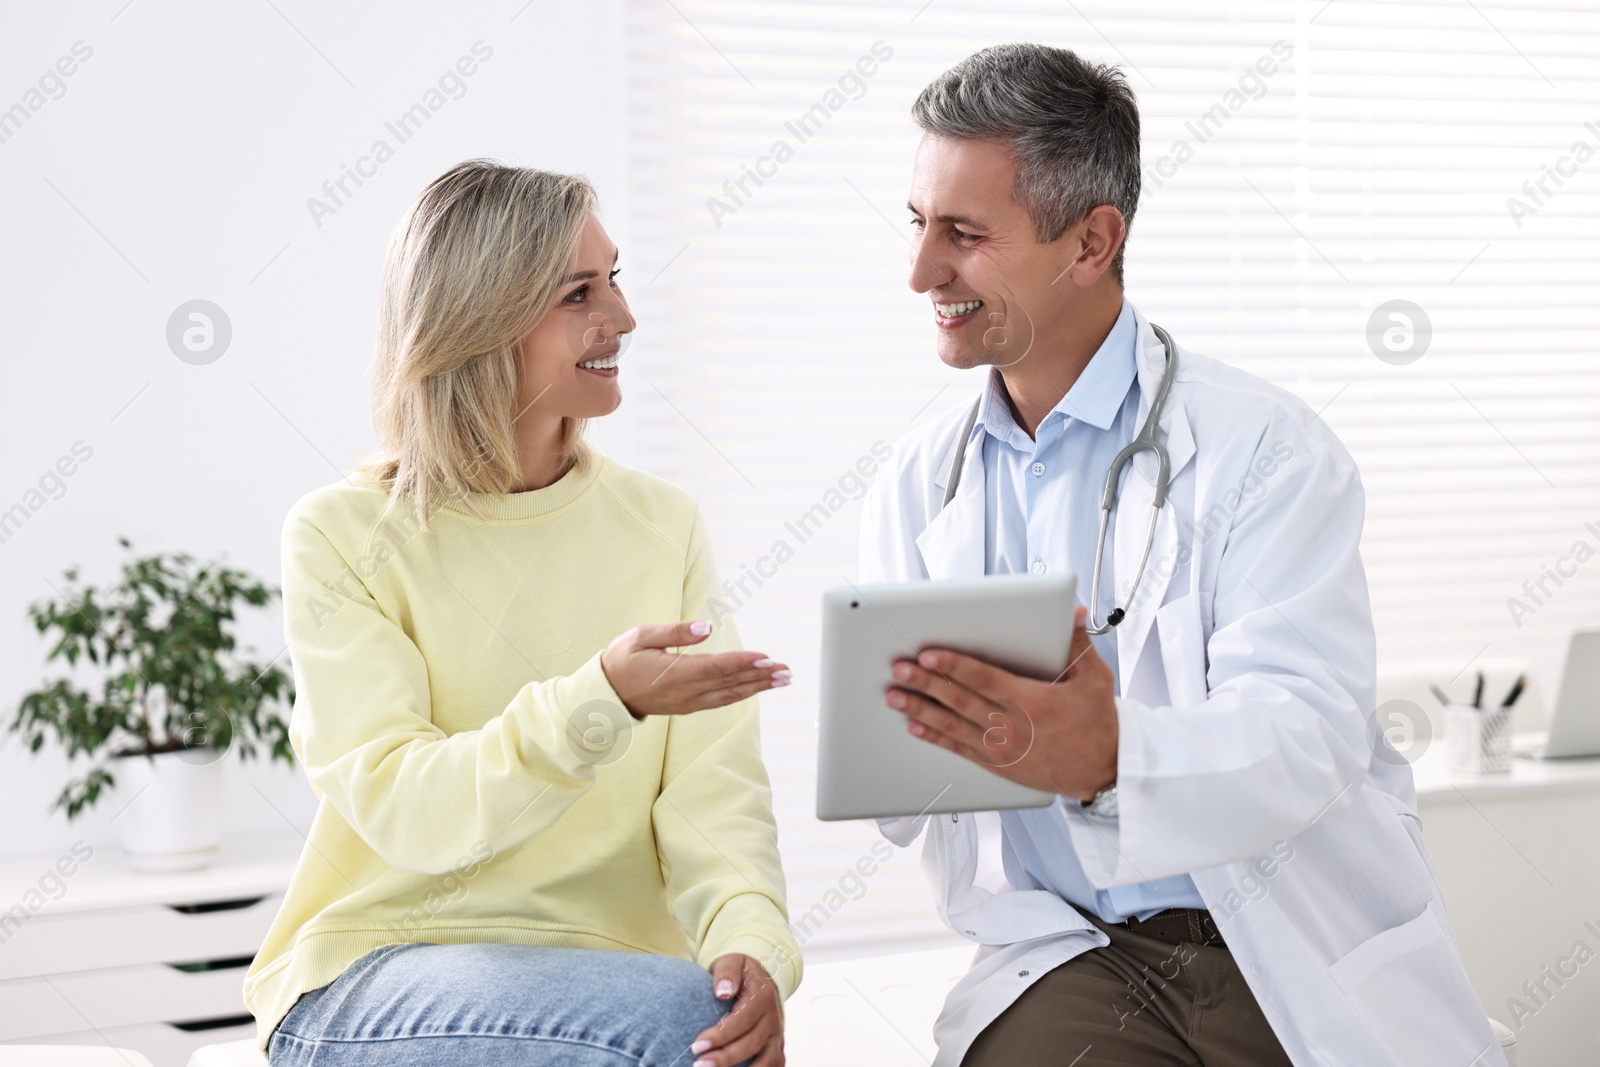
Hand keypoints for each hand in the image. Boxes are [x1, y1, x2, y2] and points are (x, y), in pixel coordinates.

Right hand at [600, 620, 789, 717]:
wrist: (606, 694)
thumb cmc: (622, 659)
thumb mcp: (641, 637)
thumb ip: (674, 632)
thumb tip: (705, 627)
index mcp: (674, 674)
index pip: (716, 667)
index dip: (743, 662)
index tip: (766, 657)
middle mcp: (686, 693)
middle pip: (730, 684)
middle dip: (761, 677)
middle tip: (787, 671)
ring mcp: (688, 703)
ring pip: (730, 695)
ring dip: (758, 687)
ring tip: (781, 680)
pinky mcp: (688, 707)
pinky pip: (721, 701)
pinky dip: (742, 693)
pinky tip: (756, 688)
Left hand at [691, 954, 783, 1066]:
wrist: (760, 978)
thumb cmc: (740, 972)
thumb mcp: (732, 962)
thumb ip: (727, 973)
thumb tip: (722, 992)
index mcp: (762, 996)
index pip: (742, 1020)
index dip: (721, 1035)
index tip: (697, 1045)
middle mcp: (773, 1018)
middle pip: (752, 1043)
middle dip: (725, 1058)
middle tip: (699, 1065)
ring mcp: (777, 1035)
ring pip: (766, 1061)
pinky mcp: (777, 1047)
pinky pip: (774, 1066)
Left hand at [885, 604, 1116, 801]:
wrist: (1105, 771)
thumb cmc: (1098, 724)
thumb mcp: (1094, 679)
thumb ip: (1077, 645)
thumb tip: (1075, 613)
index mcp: (1032, 702)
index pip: (984, 679)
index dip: (955, 666)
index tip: (930, 654)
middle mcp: (1012, 726)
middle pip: (960, 701)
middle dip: (927, 684)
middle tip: (900, 670)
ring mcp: (1001, 748)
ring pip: (952, 726)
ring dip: (921, 710)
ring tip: (895, 697)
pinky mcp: (998, 764)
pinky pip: (959, 749)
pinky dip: (935, 738)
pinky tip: (915, 727)